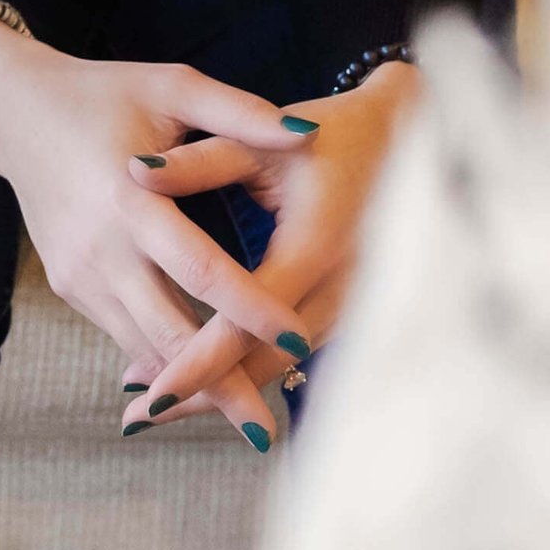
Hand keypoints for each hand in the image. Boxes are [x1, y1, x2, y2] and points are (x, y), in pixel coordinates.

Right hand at [0, 16, 311, 448]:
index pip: (202, 270)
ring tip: (250, 420)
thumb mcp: (171, 85)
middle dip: (221, 384)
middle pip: (169, 333)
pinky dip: (162, 364)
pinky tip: (202, 390)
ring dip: (194, 386)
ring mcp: (79, 275)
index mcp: (131, 199)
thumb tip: (311, 129)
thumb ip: (238, 112)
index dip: (252, 310)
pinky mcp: (70, 287)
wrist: (14, 111)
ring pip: (143, 347)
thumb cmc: (106, 92)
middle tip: (271, 428)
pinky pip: (124, 334)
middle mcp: (101, 249)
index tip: (302, 341)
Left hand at [126, 60, 417, 439]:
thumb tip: (133, 170)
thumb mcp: (264, 139)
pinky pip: (300, 351)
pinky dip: (254, 365)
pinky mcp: (357, 308)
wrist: (416, 138)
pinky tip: (213, 376)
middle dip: (202, 394)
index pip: (246, 324)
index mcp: (314, 246)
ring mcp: (357, 304)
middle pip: (263, 363)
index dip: (196, 362)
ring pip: (283, 365)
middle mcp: (342, 287)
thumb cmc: (335, 133)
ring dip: (225, 385)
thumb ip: (200, 160)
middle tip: (137, 416)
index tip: (149, 393)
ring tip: (160, 402)